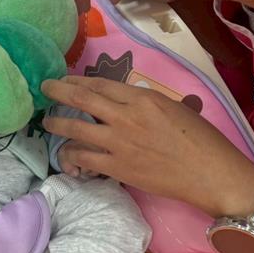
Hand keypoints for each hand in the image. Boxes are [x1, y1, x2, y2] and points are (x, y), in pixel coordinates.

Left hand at [42, 76, 253, 216]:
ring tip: (48, 123)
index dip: (78, 81)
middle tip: (44, 89)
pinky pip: (84, 159)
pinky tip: (66, 156)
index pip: (101, 85)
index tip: (66, 80)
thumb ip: (145, 104)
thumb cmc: (200, 139)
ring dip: (58, 124)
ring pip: (76, 129)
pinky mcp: (117, 168)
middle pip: (82, 100)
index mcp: (142, 98)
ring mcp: (118, 143)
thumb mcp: (173, 108)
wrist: (209, 173)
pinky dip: (71, 156)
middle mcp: (125, 117)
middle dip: (58, 92)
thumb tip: (125, 103)